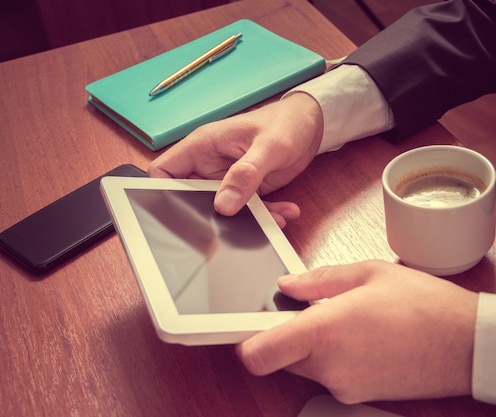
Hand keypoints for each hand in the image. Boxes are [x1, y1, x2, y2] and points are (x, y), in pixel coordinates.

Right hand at [148, 93, 323, 223]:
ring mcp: (227, 180)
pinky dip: (264, 216)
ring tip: (272, 218)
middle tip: (229, 228)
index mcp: (202, 146)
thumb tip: (224, 204)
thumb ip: (246, 174)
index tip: (178, 213)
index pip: (163, 171)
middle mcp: (209, 165)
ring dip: (245, 220)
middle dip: (207, 217)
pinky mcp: (246, 191)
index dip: (161, 193)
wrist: (310, 126)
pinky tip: (283, 213)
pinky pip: (246, 211)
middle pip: (189, 198)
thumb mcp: (268, 147)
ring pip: (221, 210)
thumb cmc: (286, 123)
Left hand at [236, 260, 477, 403]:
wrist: (468, 345)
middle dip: (290, 333)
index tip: (250, 324)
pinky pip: (332, 374)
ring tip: (352, 319)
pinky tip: (366, 336)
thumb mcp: (369, 273)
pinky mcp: (359, 395)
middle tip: (316, 307)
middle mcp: (329, 366)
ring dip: (316, 344)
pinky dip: (337, 356)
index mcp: (325, 331)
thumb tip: (287, 284)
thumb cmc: (425, 304)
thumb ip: (319, 279)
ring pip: (307, 364)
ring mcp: (345, 386)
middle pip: (281, 355)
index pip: (259, 353)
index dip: (246, 340)